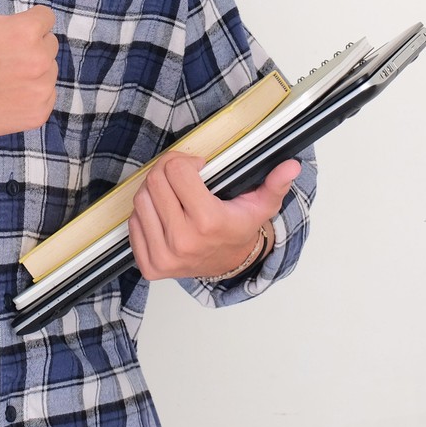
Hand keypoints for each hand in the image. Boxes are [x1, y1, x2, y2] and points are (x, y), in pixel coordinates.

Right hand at [0, 0, 59, 138]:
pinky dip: (30, 96)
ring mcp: (40, 91)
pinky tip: (2, 93)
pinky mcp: (37, 114)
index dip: (22, 23)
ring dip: (30, 70)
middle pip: (47, 44)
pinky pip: (46, 97)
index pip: (44, 18)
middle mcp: (39, 62)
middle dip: (27, 46)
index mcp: (26, 31)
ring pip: (48, 71)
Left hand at [128, 152, 300, 279]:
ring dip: (155, 191)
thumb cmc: (239, 229)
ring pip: (141, 200)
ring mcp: (164, 256)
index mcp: (208, 222)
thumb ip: (275, 184)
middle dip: (167, 170)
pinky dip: (146, 213)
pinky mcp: (150, 265)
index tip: (197, 166)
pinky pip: (133, 223)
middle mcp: (183, 241)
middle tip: (182, 175)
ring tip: (174, 195)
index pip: (176, 171)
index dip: (185, 161)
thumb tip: (292, 166)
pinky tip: (165, 214)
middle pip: (155, 182)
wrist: (229, 265)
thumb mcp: (261, 206)